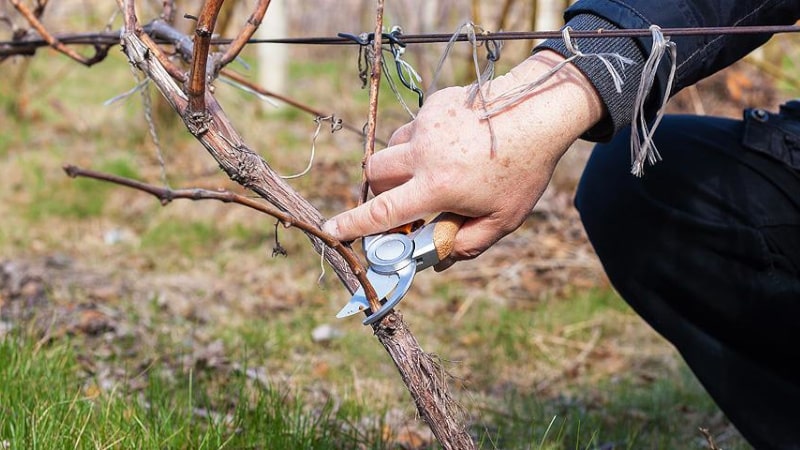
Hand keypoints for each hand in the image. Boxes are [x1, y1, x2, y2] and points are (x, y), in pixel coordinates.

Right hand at [323, 50, 603, 268]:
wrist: (538, 110)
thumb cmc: (524, 170)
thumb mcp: (503, 219)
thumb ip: (467, 244)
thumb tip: (438, 261)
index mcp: (436, 186)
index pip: (383, 211)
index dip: (353, 224)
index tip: (331, 231)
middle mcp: (423, 153)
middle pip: (374, 172)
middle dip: (379, 190)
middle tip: (402, 200)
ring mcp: (426, 125)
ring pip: (393, 148)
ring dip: (401, 165)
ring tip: (437, 170)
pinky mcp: (434, 104)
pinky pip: (415, 127)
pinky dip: (423, 142)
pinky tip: (455, 145)